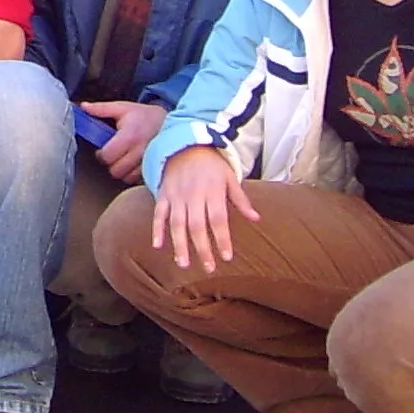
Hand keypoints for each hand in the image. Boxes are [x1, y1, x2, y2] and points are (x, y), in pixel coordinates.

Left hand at [80, 99, 166, 184]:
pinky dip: (132, 174)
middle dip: (110, 164)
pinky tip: (132, 164)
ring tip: (122, 159)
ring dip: (121, 170)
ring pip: (126, 177)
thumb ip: (101, 109)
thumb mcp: (122, 108)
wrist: (170, 122)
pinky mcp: (154, 168)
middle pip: (116, 170)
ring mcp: (148, 162)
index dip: (101, 154)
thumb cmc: (143, 115)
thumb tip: (83, 107)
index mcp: (129, 136)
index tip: (102, 150)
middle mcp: (140, 151)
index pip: (108, 156)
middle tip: (112, 155)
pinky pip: (137, 179)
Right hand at [151, 146, 260, 271]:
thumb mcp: (229, 177)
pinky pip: (159, 214)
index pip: (218, 219)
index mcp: (212, 191)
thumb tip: (257, 219)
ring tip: (183, 264)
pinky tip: (158, 246)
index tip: (226, 257)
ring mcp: (176, 195)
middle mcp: (193, 195)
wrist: (185, 144)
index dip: (222, 239)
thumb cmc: (211, 165)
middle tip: (208, 268)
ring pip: (176, 223)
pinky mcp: (163, 195)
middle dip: (202, 248)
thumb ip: (241, 199)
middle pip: (197, 225)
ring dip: (179, 244)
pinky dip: (157, 229)